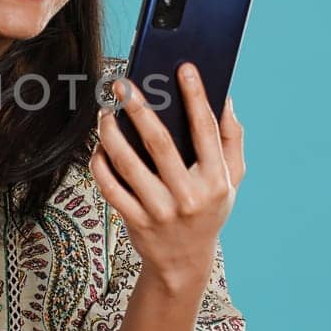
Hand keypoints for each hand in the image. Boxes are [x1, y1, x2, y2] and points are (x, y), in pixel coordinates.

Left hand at [90, 64, 245, 290]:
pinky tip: (98, 146)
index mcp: (216, 180)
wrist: (184, 263)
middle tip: (122, 84)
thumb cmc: (208, 210)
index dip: (196, 97)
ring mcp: (160, 211)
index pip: (205, 130)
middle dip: (138, 109)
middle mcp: (188, 196)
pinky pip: (111, 187)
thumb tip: (225, 100)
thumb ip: (231, 141)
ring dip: (111, 133)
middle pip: (158, 143)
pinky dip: (100, 164)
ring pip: (128, 163)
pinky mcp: (135, 222)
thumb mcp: (232, 180)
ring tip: (104, 112)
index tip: (184, 68)